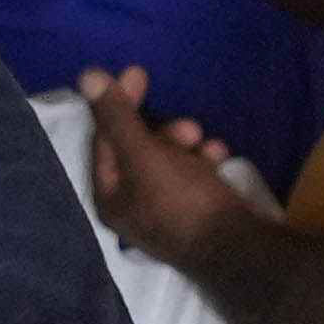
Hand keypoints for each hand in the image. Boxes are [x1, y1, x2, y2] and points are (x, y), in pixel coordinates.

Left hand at [74, 65, 276, 285]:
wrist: (237, 249)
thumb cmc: (183, 202)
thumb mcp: (144, 155)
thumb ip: (117, 117)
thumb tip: (86, 76)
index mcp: (109, 198)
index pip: (104, 141)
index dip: (117, 105)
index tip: (137, 73)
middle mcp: (132, 207)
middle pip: (138, 150)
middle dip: (163, 131)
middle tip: (188, 127)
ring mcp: (164, 211)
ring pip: (169, 160)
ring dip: (187, 144)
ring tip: (206, 143)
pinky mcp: (195, 212)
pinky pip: (193, 175)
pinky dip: (204, 161)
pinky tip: (219, 155)